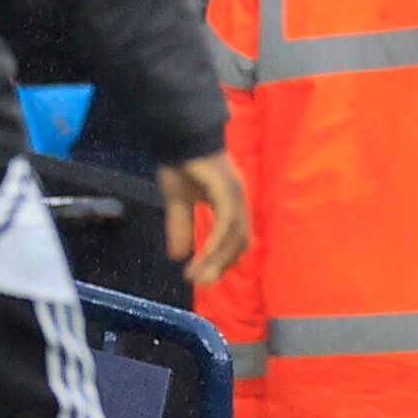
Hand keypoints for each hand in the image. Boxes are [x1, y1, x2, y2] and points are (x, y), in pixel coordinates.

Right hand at [157, 152, 248, 287]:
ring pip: (234, 236)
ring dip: (217, 259)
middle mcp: (237, 200)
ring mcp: (234, 194)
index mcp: (229, 202)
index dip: (223, 258)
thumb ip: (180, 226)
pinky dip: (216, 245)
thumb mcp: (177, 201)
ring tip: (198, 277)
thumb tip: (177, 256)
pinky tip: (203, 258)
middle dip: (222, 264)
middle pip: (240, 241)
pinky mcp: (226, 191)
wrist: (178, 134)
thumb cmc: (180, 162)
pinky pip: (226, 225)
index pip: (235, 238)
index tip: (205, 275)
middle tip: (202, 282)